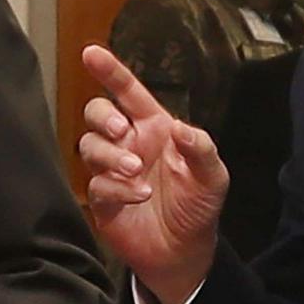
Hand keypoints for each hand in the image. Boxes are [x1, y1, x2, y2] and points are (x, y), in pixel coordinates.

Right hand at [77, 44, 228, 303]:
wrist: (185, 251)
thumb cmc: (198, 206)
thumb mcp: (213, 176)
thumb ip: (201, 148)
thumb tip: (179, 128)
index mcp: (154, 128)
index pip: (127, 92)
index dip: (109, 71)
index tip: (90, 53)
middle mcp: (129, 144)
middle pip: (97, 113)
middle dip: (103, 116)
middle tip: (121, 130)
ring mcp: (112, 170)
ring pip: (90, 146)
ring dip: (111, 155)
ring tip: (136, 170)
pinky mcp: (103, 198)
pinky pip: (97, 183)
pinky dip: (117, 187)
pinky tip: (139, 195)